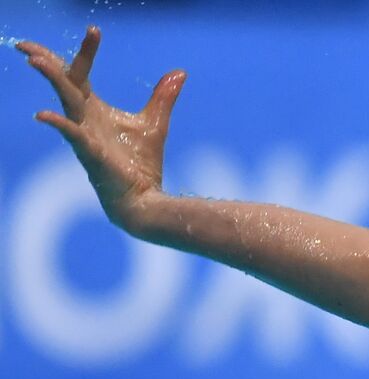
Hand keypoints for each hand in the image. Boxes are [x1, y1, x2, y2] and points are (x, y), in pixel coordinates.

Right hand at [17, 26, 185, 233]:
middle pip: (63, 82)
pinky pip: (72, 136)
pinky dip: (60, 125)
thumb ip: (162, 97)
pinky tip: (44, 115)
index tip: (93, 29)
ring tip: (36, 61)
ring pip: (64, 102)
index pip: (81, 73)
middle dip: (47, 61)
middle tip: (28, 44)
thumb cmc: (141, 165)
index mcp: (94, 109)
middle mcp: (84, 118)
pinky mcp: (91, 153)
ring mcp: (84, 135)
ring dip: (52, 80)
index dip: (85, 50)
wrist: (143, 199)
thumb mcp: (154, 123)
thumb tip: (180, 72)